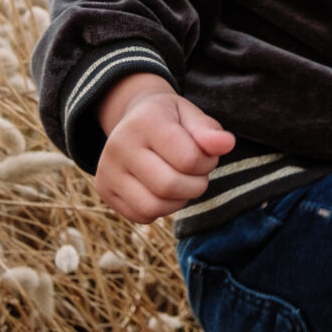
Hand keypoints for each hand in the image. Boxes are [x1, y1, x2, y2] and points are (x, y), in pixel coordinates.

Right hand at [95, 73, 235, 221]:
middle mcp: (119, 146)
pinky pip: (141, 215)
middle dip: (195, 185)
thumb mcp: (190, 115)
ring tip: (181, 182)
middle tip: (196, 173)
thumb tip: (227, 144)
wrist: (133, 121)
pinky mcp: (104, 190)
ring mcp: (107, 170)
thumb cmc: (169, 120)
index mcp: (144, 122)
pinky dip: (160, 209)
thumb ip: (209, 130)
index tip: (206, 155)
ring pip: (153, 206)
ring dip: (178, 201)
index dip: (207, 162)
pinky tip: (162, 190)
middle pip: (169, 186)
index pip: (188, 158)